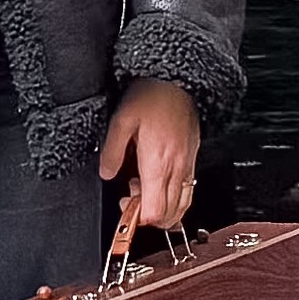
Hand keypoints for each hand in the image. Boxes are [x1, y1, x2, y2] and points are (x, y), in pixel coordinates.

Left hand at [97, 77, 199, 231]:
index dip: (139, 218)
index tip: (125, 207)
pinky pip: (188, 189)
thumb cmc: (151, 96)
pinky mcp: (192, 157)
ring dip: (163, 209)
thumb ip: (112, 152)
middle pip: (170, 214)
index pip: (155, 211)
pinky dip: (174, 197)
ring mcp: (187, 164)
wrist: (176, 81)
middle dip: (148, 216)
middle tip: (130, 199)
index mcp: (158, 163)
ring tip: (144, 191)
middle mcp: (177, 167)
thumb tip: (106, 173)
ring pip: (183, 205)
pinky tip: (158, 183)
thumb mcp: (120, 121)